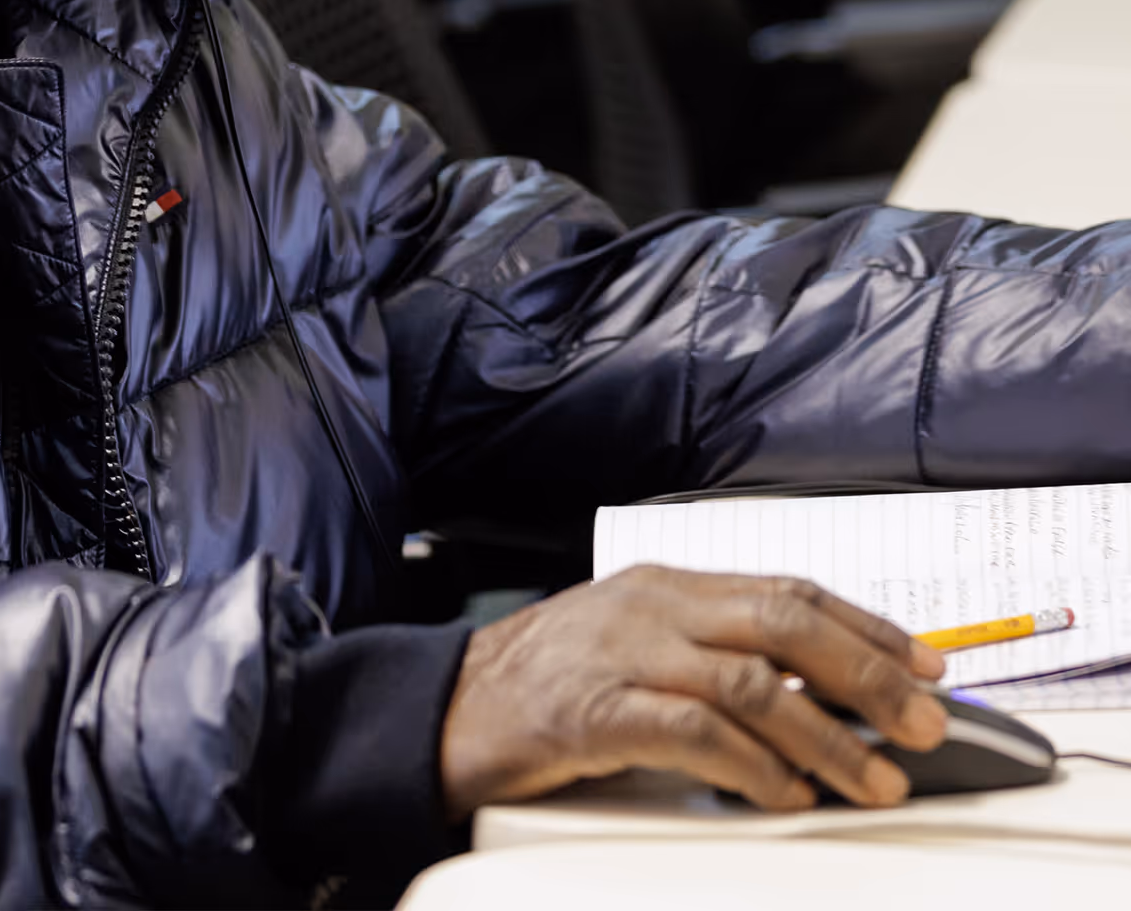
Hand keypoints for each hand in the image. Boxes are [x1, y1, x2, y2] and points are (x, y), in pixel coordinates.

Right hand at [440, 565, 947, 817]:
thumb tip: (822, 692)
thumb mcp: (639, 647)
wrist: (450, 704)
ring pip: (750, 679)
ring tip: (873, 780)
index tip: (930, 665)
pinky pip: (692, 733)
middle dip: (868, 674)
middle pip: (782, 621)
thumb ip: (715, 656)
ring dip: (827, 735)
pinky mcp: (594, 713)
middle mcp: (651, 608)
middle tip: (925, 723)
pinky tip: (784, 794)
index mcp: (667, 585)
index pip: (787, 589)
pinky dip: (752, 767)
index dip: (867, 625)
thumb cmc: (550, 682)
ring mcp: (621, 656)